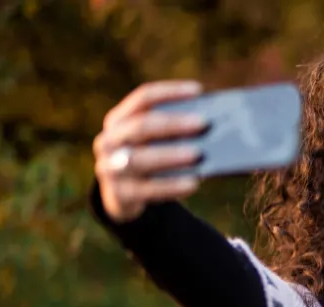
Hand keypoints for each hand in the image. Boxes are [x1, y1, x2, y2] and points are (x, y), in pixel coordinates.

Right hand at [93, 80, 207, 222]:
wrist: (124, 198)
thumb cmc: (149, 160)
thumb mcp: (154, 142)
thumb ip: (174, 132)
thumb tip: (214, 125)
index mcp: (119, 119)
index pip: (143, 98)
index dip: (170, 92)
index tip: (198, 90)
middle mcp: (109, 140)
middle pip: (141, 126)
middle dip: (172, 123)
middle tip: (203, 123)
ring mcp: (110, 168)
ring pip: (140, 159)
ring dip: (170, 155)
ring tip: (198, 154)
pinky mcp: (119, 195)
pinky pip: (148, 189)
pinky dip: (172, 185)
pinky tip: (193, 183)